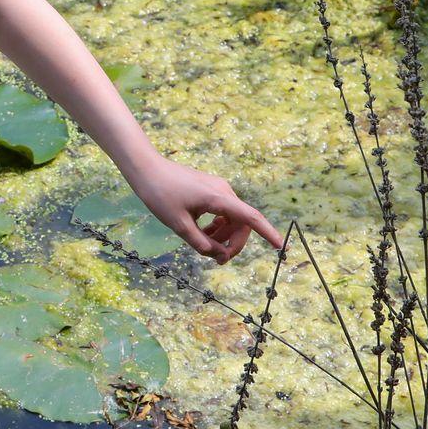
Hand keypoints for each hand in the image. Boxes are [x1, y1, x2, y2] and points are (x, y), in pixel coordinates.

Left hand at [128, 156, 282, 261]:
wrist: (146, 168)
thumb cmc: (160, 194)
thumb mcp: (179, 225)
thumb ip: (200, 243)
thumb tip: (217, 254)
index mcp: (219, 198)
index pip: (251, 218)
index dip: (268, 233)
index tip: (281, 247)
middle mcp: (224, 192)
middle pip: (241, 224)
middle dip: (232, 244)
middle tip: (217, 260)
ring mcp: (218, 190)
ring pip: (232, 220)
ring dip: (223, 237)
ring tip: (204, 246)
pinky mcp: (211, 190)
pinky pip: (222, 213)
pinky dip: (216, 227)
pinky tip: (202, 233)